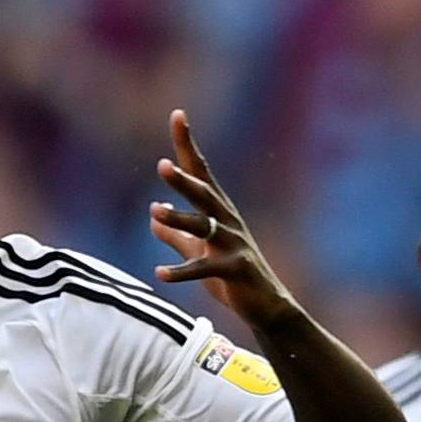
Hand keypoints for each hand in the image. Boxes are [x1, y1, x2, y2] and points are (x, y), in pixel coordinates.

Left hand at [150, 110, 298, 333]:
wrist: (266, 306)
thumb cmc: (233, 276)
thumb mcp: (199, 252)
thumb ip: (176, 234)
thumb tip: (154, 215)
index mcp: (218, 212)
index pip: (200, 172)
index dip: (187, 145)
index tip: (178, 115)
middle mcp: (227, 222)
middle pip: (203, 195)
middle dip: (183, 180)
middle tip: (162, 165)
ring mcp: (233, 245)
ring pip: (204, 228)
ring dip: (179, 220)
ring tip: (154, 212)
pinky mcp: (236, 271)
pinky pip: (205, 269)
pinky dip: (182, 272)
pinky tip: (160, 273)